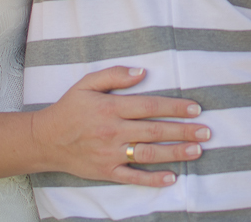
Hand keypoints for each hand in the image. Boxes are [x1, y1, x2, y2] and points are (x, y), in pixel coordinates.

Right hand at [30, 66, 209, 187]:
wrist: (45, 140)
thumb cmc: (70, 108)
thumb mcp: (87, 84)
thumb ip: (114, 75)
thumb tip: (142, 72)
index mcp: (111, 107)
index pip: (150, 106)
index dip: (174, 107)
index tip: (195, 108)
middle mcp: (113, 131)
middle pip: (154, 130)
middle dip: (183, 131)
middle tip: (206, 132)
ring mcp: (110, 153)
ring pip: (148, 153)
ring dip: (175, 153)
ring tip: (197, 151)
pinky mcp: (107, 171)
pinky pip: (133, 177)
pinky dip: (152, 179)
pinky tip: (172, 177)